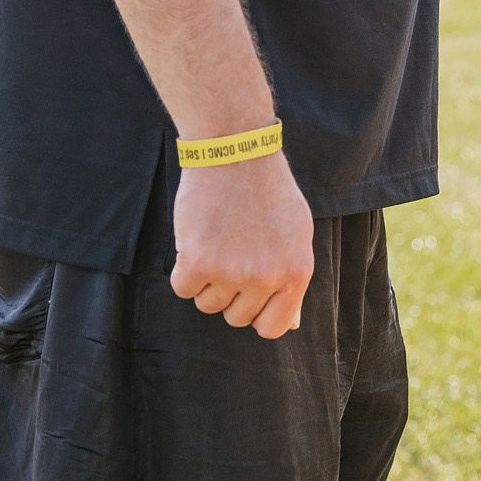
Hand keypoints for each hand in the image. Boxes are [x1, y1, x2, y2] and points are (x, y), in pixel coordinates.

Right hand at [169, 153, 314, 337]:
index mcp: (297, 272)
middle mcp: (267, 277)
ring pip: (208, 305)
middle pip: (236, 318)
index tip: (249, 299)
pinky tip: (197, 240)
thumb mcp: (297, 234)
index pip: (274, 327)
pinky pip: (183, 289)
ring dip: (206, 281)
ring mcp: (233, 273)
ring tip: (217, 243)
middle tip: (232, 257)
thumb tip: (291, 322)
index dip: (258, 315)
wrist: (236, 153)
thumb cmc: (268, 191)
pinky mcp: (199, 263)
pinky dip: (184, 271)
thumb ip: (291, 278)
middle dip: (230, 294)